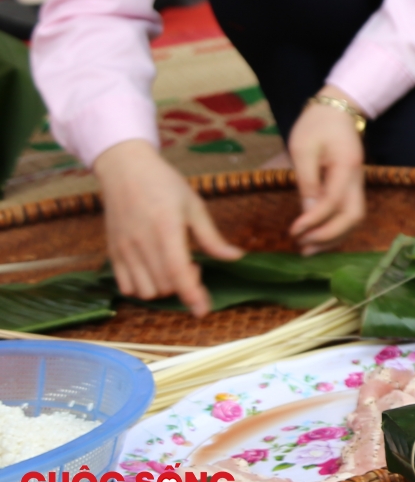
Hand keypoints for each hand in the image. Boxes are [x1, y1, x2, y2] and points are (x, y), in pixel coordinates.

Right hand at [95, 140, 241, 314]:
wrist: (125, 170)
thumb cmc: (165, 184)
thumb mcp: (194, 206)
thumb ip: (212, 237)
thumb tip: (235, 257)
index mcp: (166, 229)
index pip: (178, 272)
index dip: (192, 295)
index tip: (203, 310)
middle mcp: (142, 243)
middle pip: (165, 286)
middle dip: (185, 285)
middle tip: (194, 266)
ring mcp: (124, 250)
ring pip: (146, 291)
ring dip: (164, 289)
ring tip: (173, 268)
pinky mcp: (112, 253)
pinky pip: (126, 286)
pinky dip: (143, 288)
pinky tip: (154, 272)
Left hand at [287, 86, 366, 252]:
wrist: (337, 109)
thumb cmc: (316, 125)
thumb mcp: (303, 148)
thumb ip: (306, 180)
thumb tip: (306, 213)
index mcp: (346, 166)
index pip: (334, 202)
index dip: (314, 220)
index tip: (293, 231)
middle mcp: (358, 178)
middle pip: (354, 216)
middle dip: (329, 236)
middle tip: (303, 246)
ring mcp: (358, 182)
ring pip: (356, 218)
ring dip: (334, 237)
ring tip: (308, 248)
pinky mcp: (353, 185)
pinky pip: (350, 212)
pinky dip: (337, 228)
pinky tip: (318, 235)